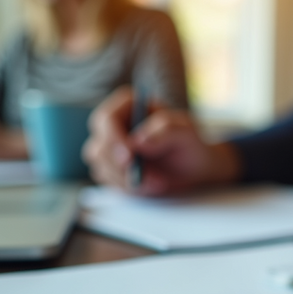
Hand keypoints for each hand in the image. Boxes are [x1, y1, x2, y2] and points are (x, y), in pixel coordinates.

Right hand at [83, 87, 240, 194]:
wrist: (194, 166)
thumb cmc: (190, 142)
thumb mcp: (187, 131)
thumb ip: (166, 129)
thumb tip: (138, 141)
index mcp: (128, 105)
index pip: (106, 119)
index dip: (113, 139)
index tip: (129, 158)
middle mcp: (113, 125)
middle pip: (98, 147)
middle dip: (122, 168)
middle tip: (149, 179)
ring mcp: (110, 149)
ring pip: (102, 168)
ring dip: (129, 180)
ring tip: (159, 181)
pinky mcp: (112, 169)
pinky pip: (110, 182)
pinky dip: (130, 189)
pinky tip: (152, 185)